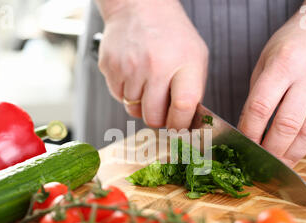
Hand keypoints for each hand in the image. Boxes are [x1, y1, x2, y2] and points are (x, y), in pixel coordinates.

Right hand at [97, 0, 207, 128]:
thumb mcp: (195, 55)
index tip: (180, 128)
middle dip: (158, 118)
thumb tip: (186, 122)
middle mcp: (155, 66)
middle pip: (153, 117)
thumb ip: (193, 89)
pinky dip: (126, 91)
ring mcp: (130, 67)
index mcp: (183, 63)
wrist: (138, 7)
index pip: (183, 107)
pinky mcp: (110, 67)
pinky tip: (134, 73)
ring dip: (140, 103)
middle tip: (161, 108)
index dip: (181, 124)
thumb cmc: (170, 33)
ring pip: (133, 109)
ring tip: (147, 81)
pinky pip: (118, 96)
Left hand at [238, 2, 305, 166]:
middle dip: (270, 150)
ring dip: (289, 154)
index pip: (261, 107)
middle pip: (286, 124)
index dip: (250, 131)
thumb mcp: (266, 61)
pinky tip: (291, 152)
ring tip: (275, 165)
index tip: (242, 145)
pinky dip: (303, 145)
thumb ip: (257, 94)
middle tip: (258, 163)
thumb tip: (247, 129)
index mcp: (284, 64)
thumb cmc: (293, 46)